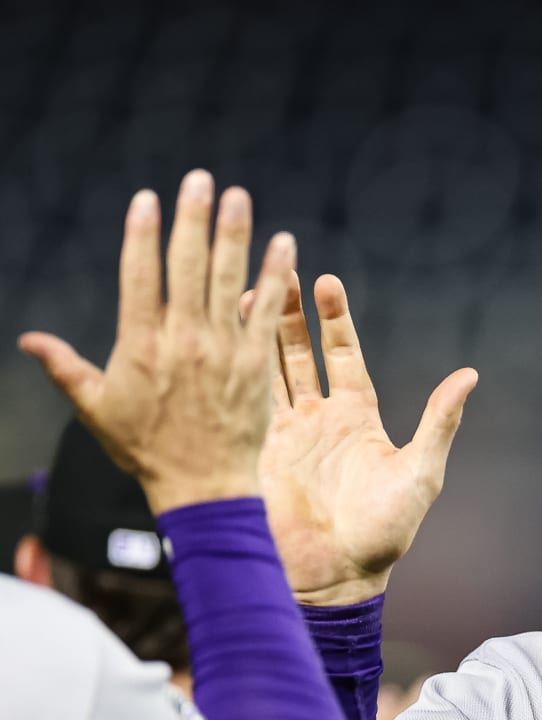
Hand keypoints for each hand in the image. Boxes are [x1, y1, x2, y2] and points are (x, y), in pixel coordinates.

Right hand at [19, 170, 294, 512]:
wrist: (204, 485)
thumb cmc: (147, 450)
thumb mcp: (97, 409)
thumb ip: (66, 368)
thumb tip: (27, 340)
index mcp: (141, 346)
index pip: (140, 277)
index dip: (143, 235)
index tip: (147, 200)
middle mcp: (183, 341)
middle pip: (186, 267)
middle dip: (192, 219)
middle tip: (200, 179)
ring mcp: (222, 351)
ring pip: (227, 280)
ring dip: (233, 234)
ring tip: (238, 197)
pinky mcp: (254, 364)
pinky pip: (266, 311)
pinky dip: (273, 276)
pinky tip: (282, 244)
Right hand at [250, 271, 477, 604]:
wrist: (337, 577)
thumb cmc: (385, 532)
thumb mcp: (420, 472)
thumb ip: (439, 421)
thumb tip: (469, 374)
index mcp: (357, 417)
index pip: (343, 355)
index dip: (333, 319)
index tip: (325, 280)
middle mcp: (318, 419)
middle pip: (298, 353)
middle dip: (288, 313)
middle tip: (278, 268)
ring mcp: (284, 434)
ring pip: (265, 371)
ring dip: (254, 334)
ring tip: (240, 288)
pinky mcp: (256, 454)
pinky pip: (241, 404)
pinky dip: (231, 373)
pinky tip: (217, 340)